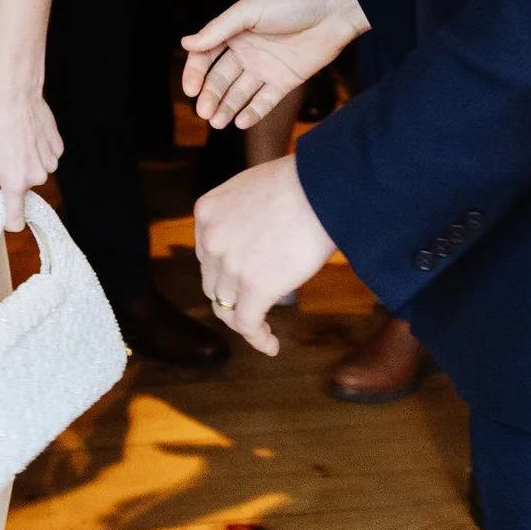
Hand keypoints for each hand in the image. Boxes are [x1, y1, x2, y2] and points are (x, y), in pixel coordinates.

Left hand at [0, 81, 62, 229]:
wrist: (15, 94)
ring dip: (28, 164)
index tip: (2, 211)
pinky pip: (47, 158)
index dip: (8, 219)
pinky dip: (38, 151)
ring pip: (37, 173)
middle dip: (16, 180)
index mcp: (15, 183)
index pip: (16, 220)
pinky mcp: (58, 148)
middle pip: (26, 191)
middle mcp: (37, 177)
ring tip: (17, 142)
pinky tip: (29, 135)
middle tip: (4, 157)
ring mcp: (50, 162)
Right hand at [182, 0, 368, 129]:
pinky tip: (240, 122)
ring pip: (240, 93)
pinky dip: (252, 112)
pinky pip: (265, 101)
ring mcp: (265, 67)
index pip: (206, 56)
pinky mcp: (285, 81)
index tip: (190, 91)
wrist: (334, 8)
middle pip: (221, 78)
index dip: (195, 73)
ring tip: (217, 122)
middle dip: (211, 96)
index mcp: (234, 30)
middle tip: (204, 113)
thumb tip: (186, 43)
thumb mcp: (250, 10)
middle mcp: (246, 50)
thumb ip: (219, 29)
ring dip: (227, 108)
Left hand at [193, 155, 335, 355]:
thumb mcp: (253, 189)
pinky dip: (257, 338)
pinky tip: (271, 346)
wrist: (323, 188)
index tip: (242, 284)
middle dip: (232, 298)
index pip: (207, 256)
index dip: (225, 274)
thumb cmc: (301, 183)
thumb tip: (253, 238)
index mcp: (207, 212)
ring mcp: (230, 264)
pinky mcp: (253, 286)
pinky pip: (247, 324)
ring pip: (226, 308)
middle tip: (254, 307)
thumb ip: (241, 214)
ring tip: (264, 331)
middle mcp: (211, 239)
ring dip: (245, 321)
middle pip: (213, 283)